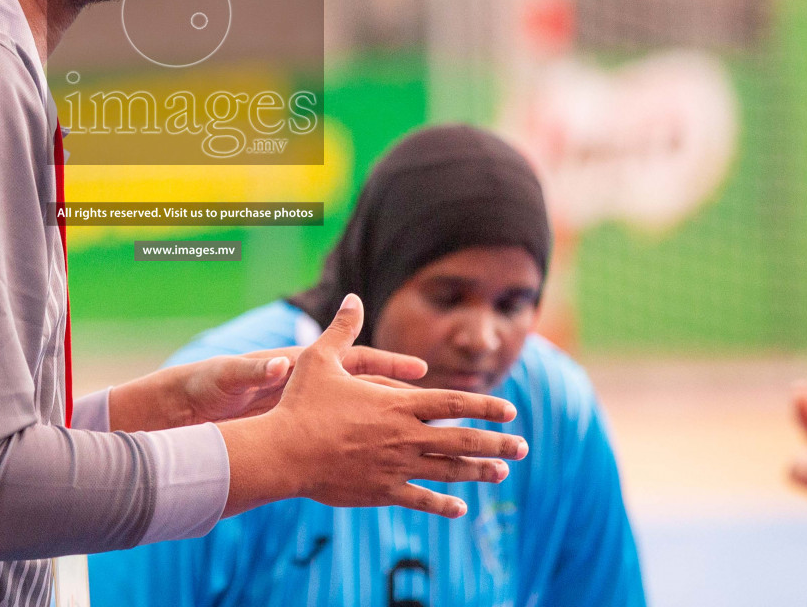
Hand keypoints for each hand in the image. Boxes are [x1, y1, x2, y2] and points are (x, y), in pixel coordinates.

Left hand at [110, 343, 429, 431]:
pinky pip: (336, 441)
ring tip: (427, 441)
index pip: (351, 360)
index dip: (386, 366)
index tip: (418, 371)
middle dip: (400, 398)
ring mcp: (303, 408)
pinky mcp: (293, 431)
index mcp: (295, 364)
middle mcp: (304, 383)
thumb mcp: (229, 377)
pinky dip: (360, 451)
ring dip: (389, 426)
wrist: (185, 408)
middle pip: (363, 389)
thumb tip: (279, 363)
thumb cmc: (205, 386)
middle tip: (442, 407)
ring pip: (357, 418)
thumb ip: (255, 369)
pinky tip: (386, 467)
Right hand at [218, 294, 525, 518]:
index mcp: (397, 403)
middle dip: (496, 443)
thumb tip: (352, 297)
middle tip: (523, 447)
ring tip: (502, 473)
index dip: (484, 405)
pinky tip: (460, 508)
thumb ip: (342, 329)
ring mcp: (395, 466)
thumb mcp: (320, 357)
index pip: (452, 402)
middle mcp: (404, 436)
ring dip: (478, 471)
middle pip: (461, 439)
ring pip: (448, 471)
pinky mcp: (380, 490)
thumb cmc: (300, 403)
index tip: (509, 409)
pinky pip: (420, 499)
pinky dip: (442, 504)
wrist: (284, 451)